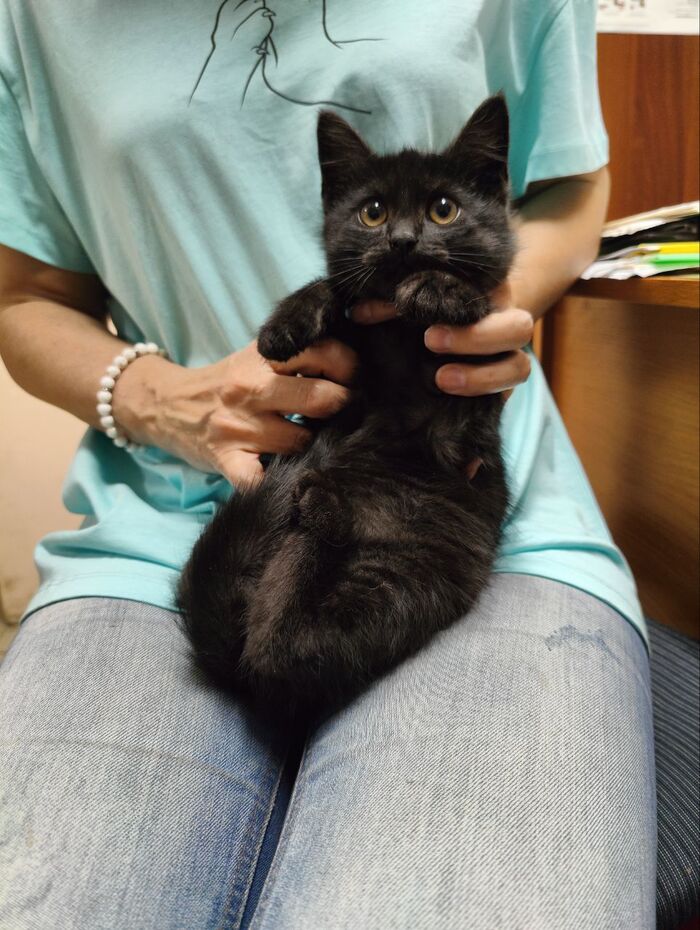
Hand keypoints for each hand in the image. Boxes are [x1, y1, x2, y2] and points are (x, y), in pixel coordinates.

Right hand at [112, 338, 355, 486]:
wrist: (168, 405)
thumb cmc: (226, 383)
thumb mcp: (257, 357)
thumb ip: (300, 356)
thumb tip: (357, 364)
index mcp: (262, 357)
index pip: (324, 354)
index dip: (349, 370)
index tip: (353, 381)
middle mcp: (250, 389)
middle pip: (321, 399)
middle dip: (342, 409)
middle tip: (344, 415)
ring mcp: (237, 427)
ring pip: (301, 442)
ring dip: (313, 446)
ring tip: (310, 441)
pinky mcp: (226, 460)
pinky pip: (261, 479)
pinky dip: (277, 483)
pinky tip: (289, 477)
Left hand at [353, 280, 532, 398]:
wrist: (425, 350)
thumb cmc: (414, 317)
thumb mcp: (399, 307)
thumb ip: (385, 305)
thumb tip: (359, 313)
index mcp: (487, 294)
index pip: (489, 289)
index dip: (461, 296)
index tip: (415, 305)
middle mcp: (503, 325)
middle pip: (519, 327)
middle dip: (477, 336)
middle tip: (430, 340)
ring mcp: (505, 360)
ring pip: (520, 367)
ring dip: (483, 377)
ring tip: (441, 380)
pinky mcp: (499, 392)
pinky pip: (505, 398)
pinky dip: (481, 401)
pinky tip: (454, 411)